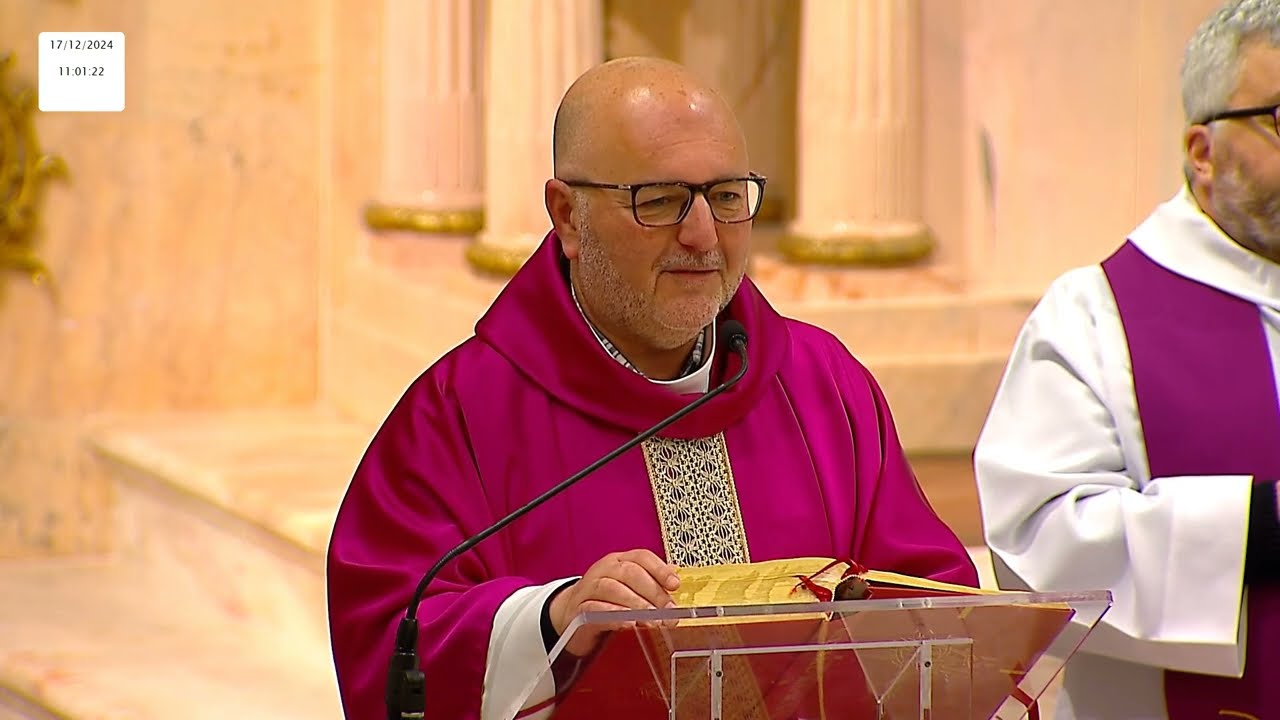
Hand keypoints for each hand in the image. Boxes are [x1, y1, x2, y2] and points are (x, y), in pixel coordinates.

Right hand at [549, 549, 680, 655]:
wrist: (571, 616)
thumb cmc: (606, 601)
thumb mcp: (630, 589)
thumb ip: (651, 582)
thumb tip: (675, 575)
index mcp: (620, 561)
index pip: (641, 557)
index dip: (660, 570)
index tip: (675, 585)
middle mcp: (604, 570)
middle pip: (629, 572)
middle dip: (652, 592)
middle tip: (668, 611)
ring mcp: (589, 588)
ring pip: (612, 588)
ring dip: (635, 605)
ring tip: (652, 620)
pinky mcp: (578, 610)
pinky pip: (594, 609)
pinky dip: (613, 616)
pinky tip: (628, 624)